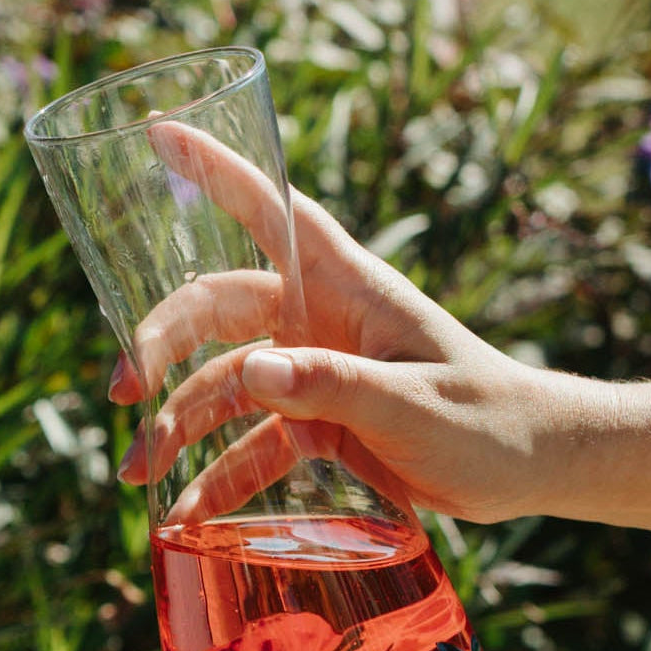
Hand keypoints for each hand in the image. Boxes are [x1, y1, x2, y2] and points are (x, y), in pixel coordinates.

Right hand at [110, 120, 595, 524]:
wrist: (527, 469)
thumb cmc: (487, 419)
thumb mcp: (411, 403)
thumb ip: (334, 386)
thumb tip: (253, 371)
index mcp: (347, 288)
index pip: (274, 211)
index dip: (217, 171)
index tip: (158, 136)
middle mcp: (319, 322)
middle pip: (218, 310)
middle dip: (161, 345)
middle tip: (123, 391)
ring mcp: (312, 377)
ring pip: (223, 389)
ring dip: (177, 428)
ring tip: (138, 476)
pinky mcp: (315, 429)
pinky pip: (252, 449)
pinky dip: (219, 479)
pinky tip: (187, 515)